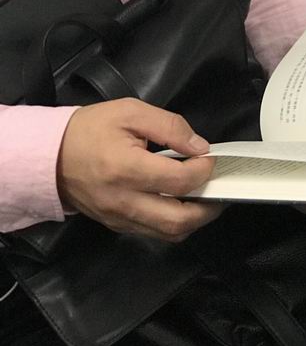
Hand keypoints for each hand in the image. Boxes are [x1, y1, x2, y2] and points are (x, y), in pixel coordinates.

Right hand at [57, 99, 220, 241]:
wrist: (47, 156)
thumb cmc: (88, 130)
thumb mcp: (130, 112)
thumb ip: (169, 126)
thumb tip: (199, 146)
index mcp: (126, 169)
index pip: (179, 181)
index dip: (203, 170)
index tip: (209, 158)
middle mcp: (124, 200)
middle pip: (179, 220)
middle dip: (208, 206)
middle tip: (218, 187)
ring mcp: (119, 218)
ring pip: (169, 233)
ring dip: (194, 219)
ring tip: (204, 198)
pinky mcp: (116, 225)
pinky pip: (153, 233)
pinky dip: (174, 223)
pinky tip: (180, 204)